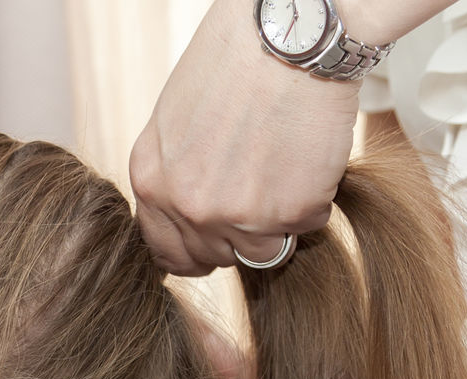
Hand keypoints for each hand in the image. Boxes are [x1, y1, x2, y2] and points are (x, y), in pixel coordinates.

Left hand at [130, 0, 361, 274]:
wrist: (289, 33)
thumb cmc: (233, 62)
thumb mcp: (174, 121)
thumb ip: (174, 176)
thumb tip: (185, 220)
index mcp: (152, 181)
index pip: (168, 253)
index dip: (196, 248)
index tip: (216, 235)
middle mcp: (188, 206)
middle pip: (216, 256)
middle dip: (237, 233)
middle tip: (259, 185)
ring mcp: (239, 214)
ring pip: (264, 251)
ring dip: (278, 220)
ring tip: (283, 165)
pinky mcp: (291, 211)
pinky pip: (308, 225)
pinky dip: (314, 198)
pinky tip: (307, 154)